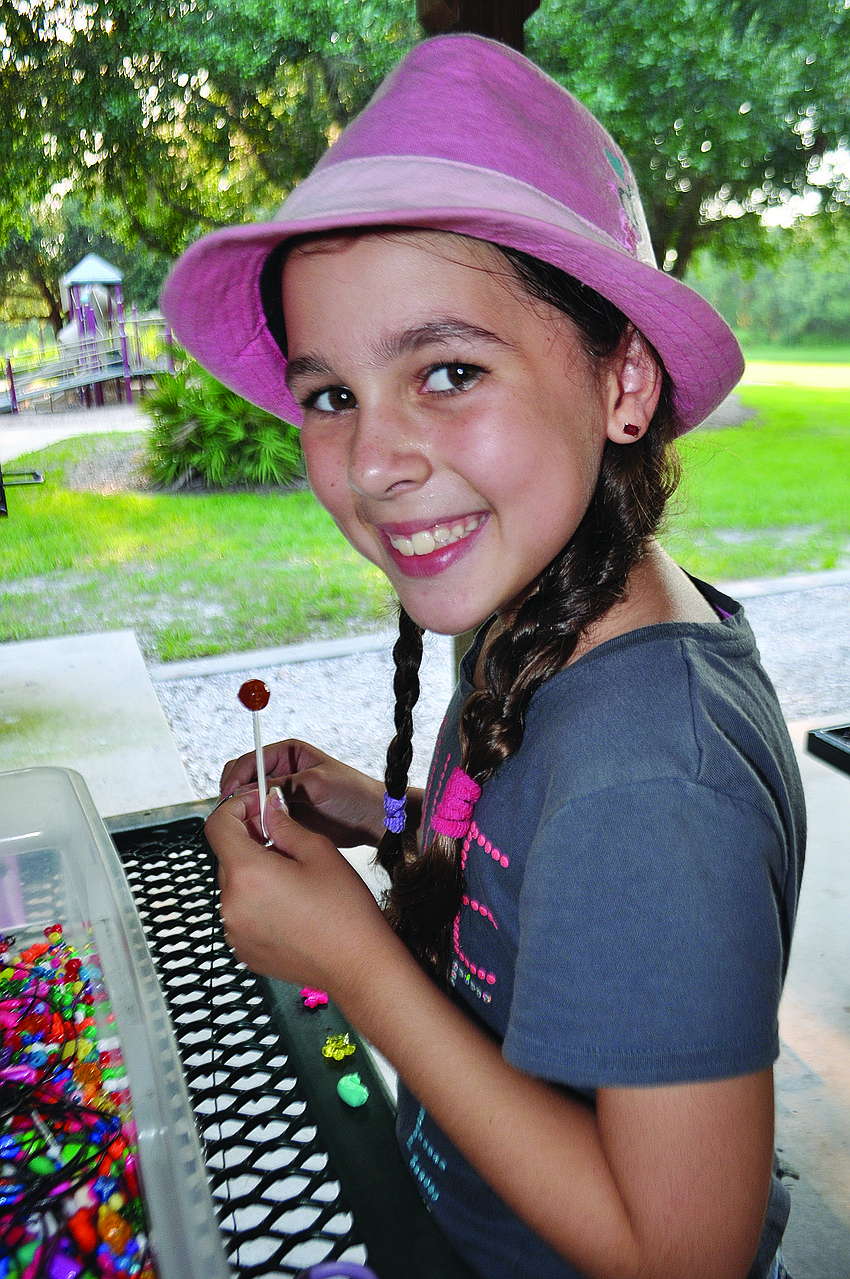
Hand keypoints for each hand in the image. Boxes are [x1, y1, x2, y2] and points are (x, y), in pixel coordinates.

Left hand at [206, 786, 391, 993]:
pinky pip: (240, 912)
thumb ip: (284, 825)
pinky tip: (290, 905)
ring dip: (254, 873)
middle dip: (250, 841)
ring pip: (235, 885)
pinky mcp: (242, 949)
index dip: (235, 808)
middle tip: (284, 840)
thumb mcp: (318, 852)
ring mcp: (234, 930)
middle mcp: (232, 904)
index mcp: (248, 873)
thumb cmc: (345, 911)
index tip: (255, 805)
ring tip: (293, 878)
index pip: (217, 826)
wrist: (357, 965)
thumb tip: (268, 808)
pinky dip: (257, 901)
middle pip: (227, 856)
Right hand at [220, 738, 386, 848]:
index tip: (228, 797)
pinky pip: (259, 820)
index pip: (249, 761)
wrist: (372, 820)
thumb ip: (283, 785)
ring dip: (244, 814)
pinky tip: (258, 837)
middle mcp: (280, 772)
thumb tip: (251, 791)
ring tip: (249, 828)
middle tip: (236, 815)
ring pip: (248, 803)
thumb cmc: (352, 793)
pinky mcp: (284, 816)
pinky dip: (255, 828)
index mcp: (287, 753)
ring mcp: (280, 796)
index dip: (235, 778)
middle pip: (242, 781)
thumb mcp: (316, 784)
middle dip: (236, 797)